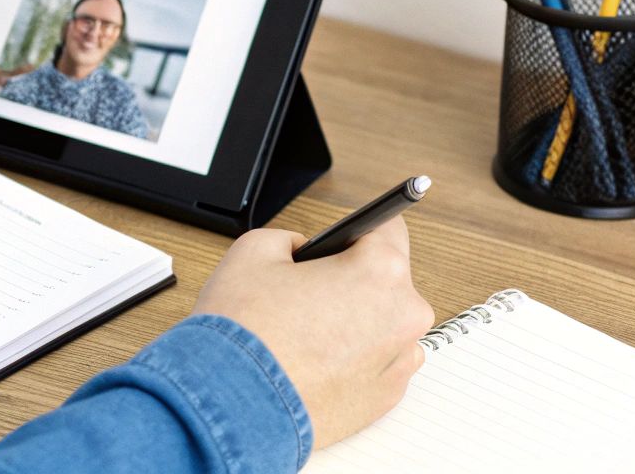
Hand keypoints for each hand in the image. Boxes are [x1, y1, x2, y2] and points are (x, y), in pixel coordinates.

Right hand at [193, 218, 433, 448]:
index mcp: (380, 271)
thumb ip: (291, 239)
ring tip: (308, 334)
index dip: (356, 232)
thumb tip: (304, 253)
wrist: (231, 407)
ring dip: (357, 323)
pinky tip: (314, 362)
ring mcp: (398, 364)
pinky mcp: (385, 401)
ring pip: (385, 325)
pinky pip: (378, 365)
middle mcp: (403, 317)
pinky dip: (354, 361)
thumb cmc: (244, 333)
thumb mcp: (254, 250)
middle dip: (353, 281)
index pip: (388, 227)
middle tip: (309, 293)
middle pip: (388, 280)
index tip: (344, 241)